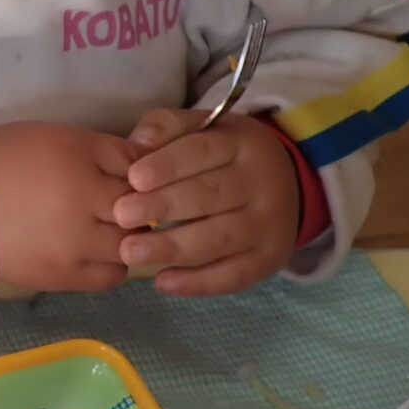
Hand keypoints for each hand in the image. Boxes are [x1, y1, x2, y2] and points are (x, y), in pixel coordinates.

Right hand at [0, 120, 136, 292]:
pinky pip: (110, 276)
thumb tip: (146, 167)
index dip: (141, 173)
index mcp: (80, 162)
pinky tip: (96, 250)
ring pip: (133, 246)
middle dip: (138, 205)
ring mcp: (75, 246)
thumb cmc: (6, 158)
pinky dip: (112, 263)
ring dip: (129, 237)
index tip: (129, 175)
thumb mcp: (58, 136)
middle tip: (118, 201)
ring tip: (107, 228)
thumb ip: (105, 149)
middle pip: (141, 209)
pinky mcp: (64, 276)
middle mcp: (84, 205)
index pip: (140, 170)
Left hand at [114, 108, 300, 295]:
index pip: (204, 151)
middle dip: (164, 206)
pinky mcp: (269, 259)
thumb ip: (168, 126)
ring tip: (130, 252)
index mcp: (243, 144)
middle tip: (122, 216)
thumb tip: (138, 142)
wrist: (286, 183)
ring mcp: (269, 224)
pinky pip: (233, 275)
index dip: (168, 165)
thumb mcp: (202, 127)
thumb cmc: (223, 154)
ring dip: (173, 248)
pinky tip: (162, 281)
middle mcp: (261, 183)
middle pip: (211, 195)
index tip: (134, 178)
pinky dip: (197, 282)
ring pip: (220, 238)